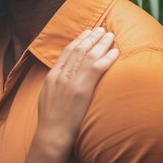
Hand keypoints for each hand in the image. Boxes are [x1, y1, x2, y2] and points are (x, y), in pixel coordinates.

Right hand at [36, 28, 118, 150]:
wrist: (52, 133)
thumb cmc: (51, 120)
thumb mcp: (47, 96)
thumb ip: (54, 83)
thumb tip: (61, 76)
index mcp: (52, 75)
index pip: (67, 52)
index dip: (78, 40)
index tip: (86, 33)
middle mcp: (61, 74)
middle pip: (78, 49)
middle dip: (91, 37)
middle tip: (100, 29)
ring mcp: (71, 80)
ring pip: (88, 55)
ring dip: (101, 43)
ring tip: (109, 36)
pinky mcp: (82, 89)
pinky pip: (97, 68)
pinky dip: (107, 58)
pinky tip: (115, 52)